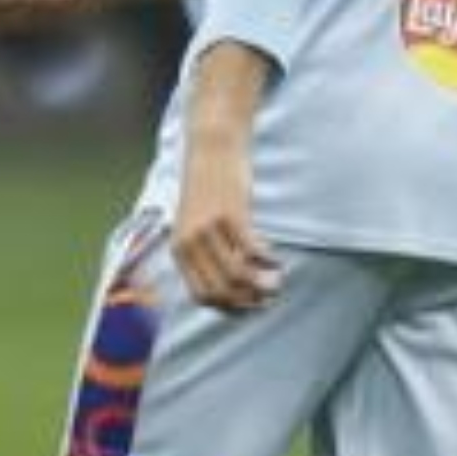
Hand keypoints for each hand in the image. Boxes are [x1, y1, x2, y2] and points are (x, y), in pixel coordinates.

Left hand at [170, 128, 281, 312]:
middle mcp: (189, 243)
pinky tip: (277, 258)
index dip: (227, 308)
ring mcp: (208, 229)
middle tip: (268, 297)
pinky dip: (268, 260)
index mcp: (179, 249)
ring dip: (261, 285)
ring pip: (237, 275)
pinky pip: (252, 250)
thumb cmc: (208, 186)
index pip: (200, 296)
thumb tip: (230, 280)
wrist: (211, 147)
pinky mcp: (229, 215)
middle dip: (247, 301)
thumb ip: (206, 250)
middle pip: (220, 291)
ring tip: (277, 281)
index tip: (248, 306)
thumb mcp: (197, 222)